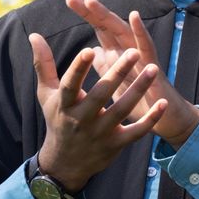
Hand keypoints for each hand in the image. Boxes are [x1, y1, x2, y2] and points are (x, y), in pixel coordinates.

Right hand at [30, 34, 165, 192]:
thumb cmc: (58, 119)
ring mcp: (100, 133)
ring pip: (122, 110)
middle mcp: (81, 119)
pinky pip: (136, 132)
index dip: (78, 69)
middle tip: (135, 52)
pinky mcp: (117, 144)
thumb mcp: (47, 94)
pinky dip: (151, 119)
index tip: (91, 49)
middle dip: (118, 73)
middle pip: (101, 94)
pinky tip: (164, 103)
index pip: (70, 85)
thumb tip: (34, 35)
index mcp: (64, 104)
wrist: (64, 163)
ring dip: (138, 90)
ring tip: (153, 68)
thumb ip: (43, 65)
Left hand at [66, 0, 198, 148]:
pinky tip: (134, 17)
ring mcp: (142, 57)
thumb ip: (107, 65)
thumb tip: (94, 50)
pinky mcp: (154, 68)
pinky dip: (141, 32)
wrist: (166, 118)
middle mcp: (130, 51)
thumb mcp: (118, 83)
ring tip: (92, 2)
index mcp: (118, 55)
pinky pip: (148, 48)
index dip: (87, 14)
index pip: (100, 30)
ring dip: (108, 16)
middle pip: (108, 27)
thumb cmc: (141, 101)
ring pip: (124, 32)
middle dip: (92, 11)